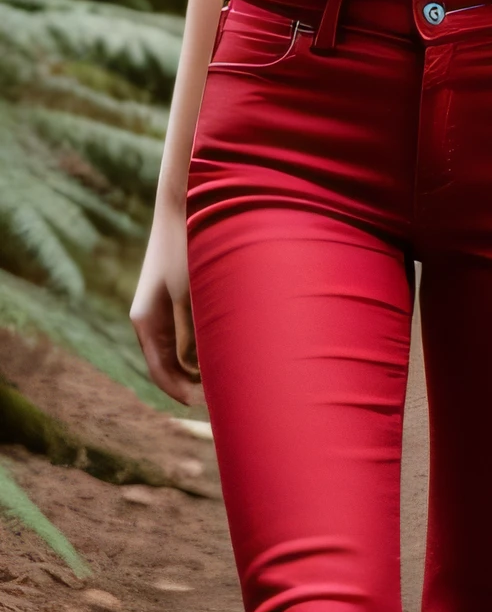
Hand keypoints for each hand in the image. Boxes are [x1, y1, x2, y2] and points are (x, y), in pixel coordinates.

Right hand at [130, 198, 202, 404]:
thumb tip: (202, 368)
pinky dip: (198, 344)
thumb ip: (196, 332)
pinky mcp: (173, 295)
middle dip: (189, 382)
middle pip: (166, 363)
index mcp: (145, 321)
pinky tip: (222, 346)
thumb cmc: (189, 249)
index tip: (202, 404)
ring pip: (176, 348)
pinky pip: (183, 331)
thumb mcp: (193, 293)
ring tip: (225, 376)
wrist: (184, 207)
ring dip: (195, 364)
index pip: (160, 370)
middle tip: (219, 396)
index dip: (180, 391)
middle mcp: (148, 318)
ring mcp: (160, 306)